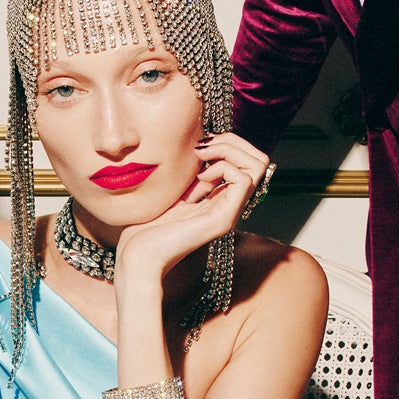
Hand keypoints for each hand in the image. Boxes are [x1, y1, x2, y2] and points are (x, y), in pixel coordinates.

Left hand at [114, 133, 271, 280]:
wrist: (138, 256)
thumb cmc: (146, 227)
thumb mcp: (172, 190)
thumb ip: (191, 172)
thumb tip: (201, 146)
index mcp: (219, 198)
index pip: (247, 160)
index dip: (227, 143)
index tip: (198, 146)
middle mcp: (230, 205)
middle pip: (259, 160)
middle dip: (232, 142)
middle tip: (202, 148)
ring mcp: (229, 213)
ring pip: (258, 166)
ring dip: (228, 151)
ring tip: (201, 160)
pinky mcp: (222, 220)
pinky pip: (243, 180)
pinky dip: (222, 168)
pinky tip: (199, 179)